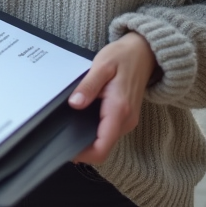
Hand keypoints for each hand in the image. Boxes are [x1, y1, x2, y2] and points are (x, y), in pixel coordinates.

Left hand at [69, 32, 158, 164]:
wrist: (144, 52)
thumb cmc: (123, 56)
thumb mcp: (102, 65)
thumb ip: (88, 86)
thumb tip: (75, 104)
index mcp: (119, 110)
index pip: (102, 147)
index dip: (83, 154)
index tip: (65, 149)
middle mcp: (126, 120)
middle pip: (103, 148)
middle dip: (83, 147)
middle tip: (61, 135)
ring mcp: (128, 120)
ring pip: (106, 141)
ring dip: (89, 139)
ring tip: (70, 125)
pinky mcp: (127, 117)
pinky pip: (109, 132)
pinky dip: (96, 131)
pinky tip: (83, 118)